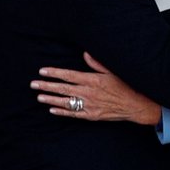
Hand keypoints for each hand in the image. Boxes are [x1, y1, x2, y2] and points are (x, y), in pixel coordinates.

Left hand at [30, 52, 161, 124]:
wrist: (136, 105)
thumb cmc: (126, 86)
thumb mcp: (113, 71)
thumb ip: (97, 63)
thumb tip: (86, 53)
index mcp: (92, 79)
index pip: (68, 75)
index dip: (54, 73)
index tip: (42, 71)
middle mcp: (88, 92)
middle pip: (63, 89)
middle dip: (46, 86)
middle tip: (33, 84)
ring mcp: (89, 105)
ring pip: (65, 102)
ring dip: (50, 99)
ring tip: (39, 97)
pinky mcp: (91, 115)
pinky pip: (73, 114)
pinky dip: (62, 112)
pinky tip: (52, 110)